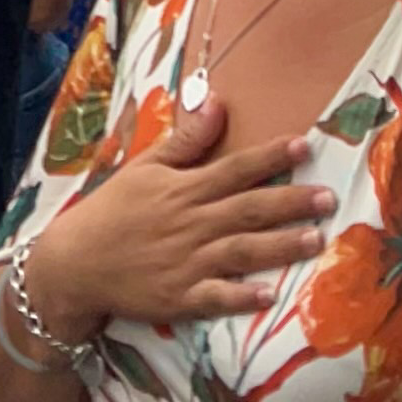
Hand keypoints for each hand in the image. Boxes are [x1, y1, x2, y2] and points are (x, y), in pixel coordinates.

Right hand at [22, 95, 333, 338]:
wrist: (73, 263)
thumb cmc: (111, 212)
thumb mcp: (142, 168)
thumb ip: (185, 140)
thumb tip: (218, 103)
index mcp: (182, 190)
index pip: (233, 169)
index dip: (269, 157)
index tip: (304, 145)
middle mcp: (189, 224)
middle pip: (248, 209)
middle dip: (290, 202)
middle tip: (328, 197)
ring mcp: (186, 263)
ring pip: (241, 251)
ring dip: (279, 246)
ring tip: (316, 240)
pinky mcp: (180, 297)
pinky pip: (217, 297)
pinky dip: (242, 297)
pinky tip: (270, 296)